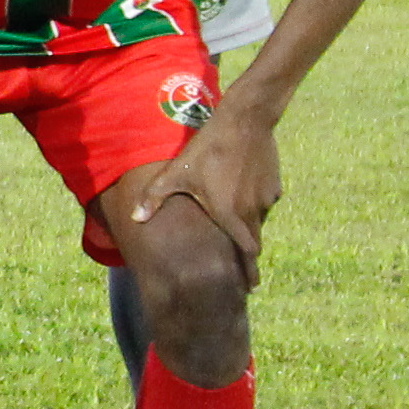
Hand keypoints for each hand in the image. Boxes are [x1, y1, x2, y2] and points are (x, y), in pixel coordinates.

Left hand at [133, 104, 286, 281]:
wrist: (244, 121)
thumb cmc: (207, 149)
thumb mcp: (176, 173)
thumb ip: (155, 198)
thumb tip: (135, 219)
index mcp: (229, 216)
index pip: (245, 254)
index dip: (248, 273)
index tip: (249, 287)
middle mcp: (251, 212)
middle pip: (254, 243)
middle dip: (250, 259)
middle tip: (247, 274)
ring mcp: (265, 199)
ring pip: (258, 220)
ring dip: (249, 225)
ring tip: (235, 220)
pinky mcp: (274, 185)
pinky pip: (264, 201)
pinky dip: (255, 203)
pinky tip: (242, 191)